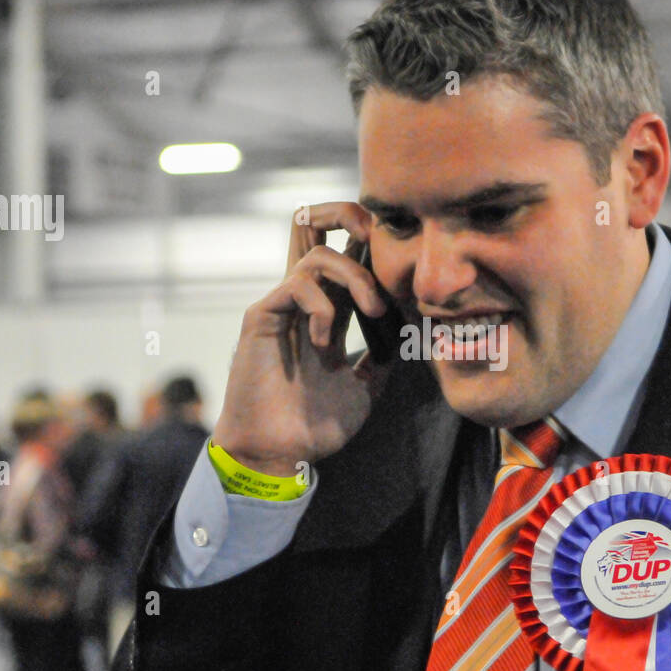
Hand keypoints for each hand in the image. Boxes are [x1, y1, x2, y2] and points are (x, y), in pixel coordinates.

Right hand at [211, 203, 393, 476]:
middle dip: (349, 216)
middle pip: (314, 224)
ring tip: (373, 311)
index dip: (375, 245)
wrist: (279, 454)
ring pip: (317, 252)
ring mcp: (281, 305)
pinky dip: (323, 307)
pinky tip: (326, 342)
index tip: (407, 273)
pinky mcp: (261, 316)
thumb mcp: (365, 386)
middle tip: (382, 241)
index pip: (347, 252)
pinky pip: (297, 284)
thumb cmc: (315, 425)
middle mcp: (304, 300)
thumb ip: (381, 355)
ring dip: (355, 276)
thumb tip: (408, 330)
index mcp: (328, 311)